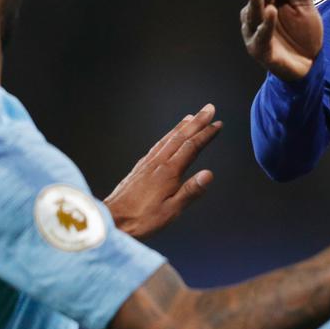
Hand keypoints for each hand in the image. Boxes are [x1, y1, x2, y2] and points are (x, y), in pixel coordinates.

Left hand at [104, 104, 222, 239]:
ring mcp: (147, 164)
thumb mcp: (171, 211)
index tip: (218, 124)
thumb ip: (190, 191)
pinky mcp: (139, 168)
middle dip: (197, 122)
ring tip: (191, 117)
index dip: (206, 134)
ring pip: (167, 139)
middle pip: (180, 137)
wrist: (111, 220)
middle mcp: (158, 163)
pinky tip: (167, 138)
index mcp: (168, 172)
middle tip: (208, 109)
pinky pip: (157, 145)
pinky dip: (167, 137)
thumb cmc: (141, 219)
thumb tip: (209, 174)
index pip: (192, 147)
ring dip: (181, 127)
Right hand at [240, 0, 322, 80]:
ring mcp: (255, 32)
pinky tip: (271, 11)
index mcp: (267, 1)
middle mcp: (256, 15)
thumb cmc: (304, 30)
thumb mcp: (301, 0)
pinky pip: (261, 36)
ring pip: (253, 15)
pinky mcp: (259, 50)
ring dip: (257, 2)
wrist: (311, 62)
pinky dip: (266, 24)